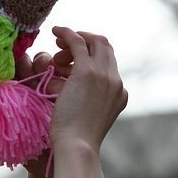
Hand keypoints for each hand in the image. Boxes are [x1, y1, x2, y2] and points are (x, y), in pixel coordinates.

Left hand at [46, 27, 127, 152]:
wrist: (78, 147)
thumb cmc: (77, 141)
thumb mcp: (90, 121)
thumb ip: (90, 105)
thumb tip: (77, 95)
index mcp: (121, 94)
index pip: (111, 64)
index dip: (94, 55)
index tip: (74, 59)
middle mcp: (116, 81)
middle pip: (106, 47)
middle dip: (86, 43)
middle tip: (65, 47)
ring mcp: (104, 75)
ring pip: (93, 42)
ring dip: (75, 41)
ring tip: (56, 53)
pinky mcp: (86, 72)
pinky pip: (77, 42)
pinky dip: (67, 33)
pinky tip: (55, 31)